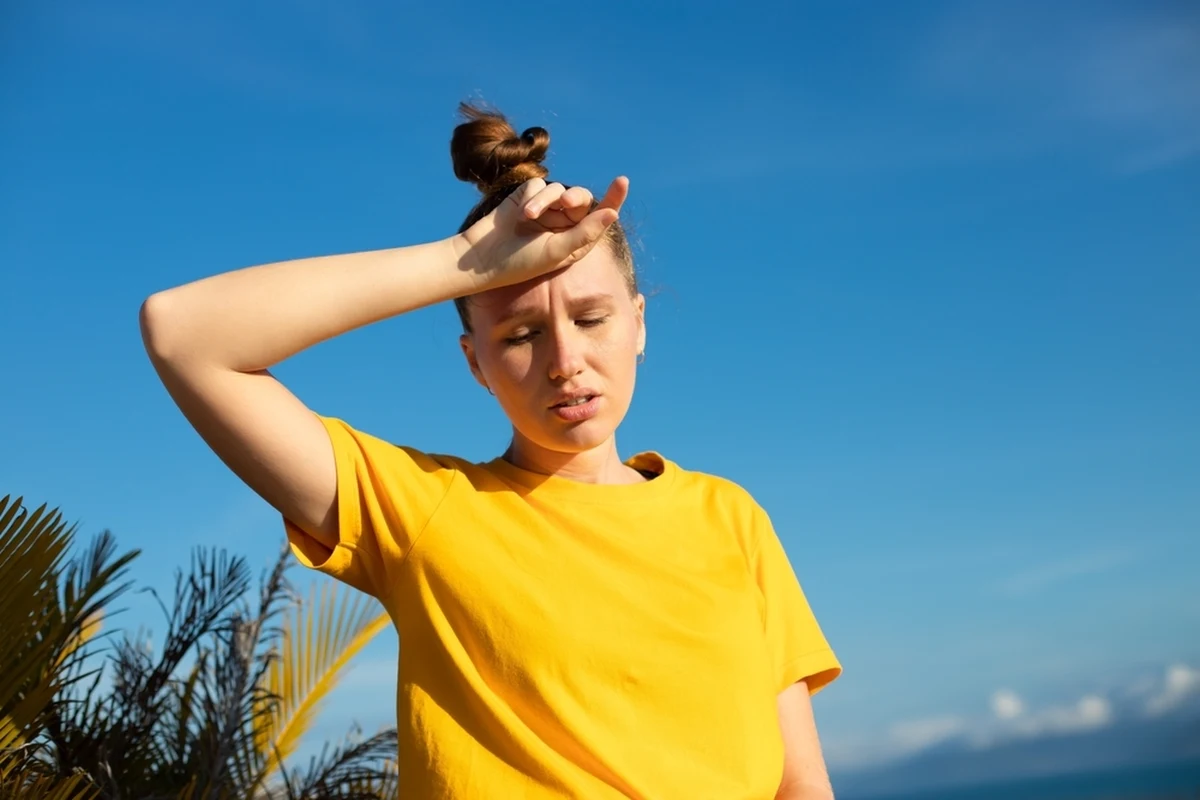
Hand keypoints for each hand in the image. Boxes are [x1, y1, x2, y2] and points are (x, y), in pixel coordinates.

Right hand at [454, 176, 628, 289]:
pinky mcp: (528, 196)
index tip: (621, 181)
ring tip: (527, 217)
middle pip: (581, 198)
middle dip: (575, 198)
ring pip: (558, 190)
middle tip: (567, 203)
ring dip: (545, 202)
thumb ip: (585, 232)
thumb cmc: (522, 263)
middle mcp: (565, 222)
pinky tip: (520, 215)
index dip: (613, 198)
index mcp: (578, 239)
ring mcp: (546, 208)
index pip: (601, 216)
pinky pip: (539, 186)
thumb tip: (612, 213)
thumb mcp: (557, 252)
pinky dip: (532, 198)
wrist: (483, 257)